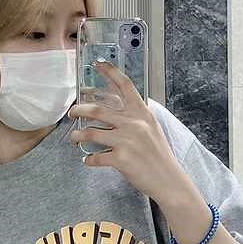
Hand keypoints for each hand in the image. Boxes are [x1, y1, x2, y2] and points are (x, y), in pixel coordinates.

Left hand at [67, 59, 190, 205]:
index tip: (98, 63)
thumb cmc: (160, 156)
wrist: (169, 180)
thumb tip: (116, 111)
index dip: (110, 72)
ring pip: (91, 133)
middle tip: (73, 112)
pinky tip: (88, 160)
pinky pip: (95, 157)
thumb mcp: (152, 129)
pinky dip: (88, 160)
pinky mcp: (120, 159)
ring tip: (74, 138)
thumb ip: (136, 118)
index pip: (125, 86)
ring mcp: (126, 141)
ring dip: (78, 135)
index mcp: (142, 114)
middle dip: (79, 110)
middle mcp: (133, 124)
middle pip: (98, 110)